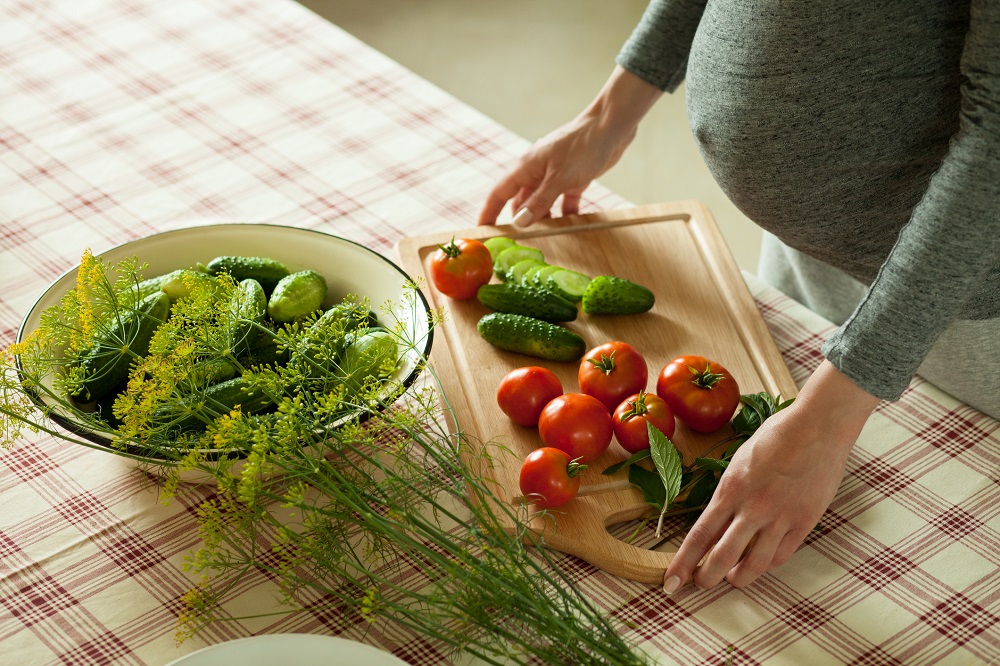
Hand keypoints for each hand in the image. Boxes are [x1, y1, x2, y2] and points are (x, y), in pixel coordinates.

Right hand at [477, 66, 661, 226]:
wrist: (611, 127)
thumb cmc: (583, 147)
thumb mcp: (560, 178)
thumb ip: (539, 201)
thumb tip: (519, 223)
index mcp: (525, 168)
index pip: (499, 194)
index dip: (488, 213)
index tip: (482, 232)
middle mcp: (536, 172)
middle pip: (520, 202)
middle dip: (519, 221)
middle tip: (519, 244)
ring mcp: (554, 176)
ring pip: (541, 204)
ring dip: (543, 219)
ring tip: (547, 238)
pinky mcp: (572, 179)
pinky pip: (563, 202)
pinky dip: (565, 214)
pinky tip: (570, 225)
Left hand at [662, 361, 880, 592]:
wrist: (817, 427)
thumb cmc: (776, 437)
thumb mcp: (739, 461)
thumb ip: (729, 492)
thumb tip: (719, 518)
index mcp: (730, 489)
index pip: (700, 535)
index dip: (684, 562)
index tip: (672, 581)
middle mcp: (752, 507)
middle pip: (722, 556)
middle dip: (707, 577)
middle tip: (701, 584)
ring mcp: (780, 517)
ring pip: (754, 564)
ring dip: (738, 578)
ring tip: (732, 579)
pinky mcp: (804, 522)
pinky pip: (781, 555)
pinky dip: (766, 565)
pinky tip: (759, 564)